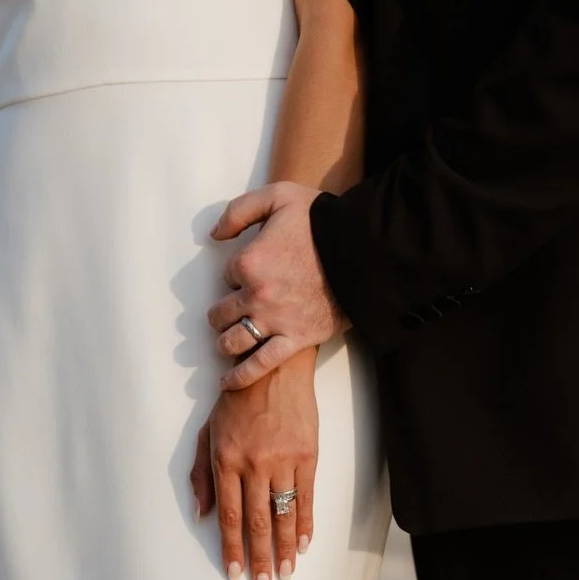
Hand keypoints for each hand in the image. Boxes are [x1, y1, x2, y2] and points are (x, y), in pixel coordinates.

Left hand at [189, 349, 317, 579]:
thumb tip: (200, 515)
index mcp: (225, 460)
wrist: (273, 367)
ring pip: (283, 515)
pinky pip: (306, 497)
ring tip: (285, 573)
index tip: (235, 573)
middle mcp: (254, 464)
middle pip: (257, 522)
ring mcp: (283, 460)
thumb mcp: (207, 433)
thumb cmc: (235, 401)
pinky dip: (305, 523)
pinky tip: (303, 544)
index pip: (229, 516)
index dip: (232, 548)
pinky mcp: (307, 454)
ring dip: (285, 549)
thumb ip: (201, 475)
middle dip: (259, 558)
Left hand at [209, 180, 344, 390]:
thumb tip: (214, 235)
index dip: (237, 274)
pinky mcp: (296, 339)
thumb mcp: (277, 196)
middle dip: (222, 313)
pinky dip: (240, 377)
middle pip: (222, 313)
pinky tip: (227, 383)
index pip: (226, 276)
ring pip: (234, 341)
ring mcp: (275, 321)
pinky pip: (261, 364)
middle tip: (228, 313)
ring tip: (228, 342)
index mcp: (248, 262)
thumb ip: (239, 211)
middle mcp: (256, 295)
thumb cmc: (322, 221)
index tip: (251, 272)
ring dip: (226, 342)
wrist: (364, 249)